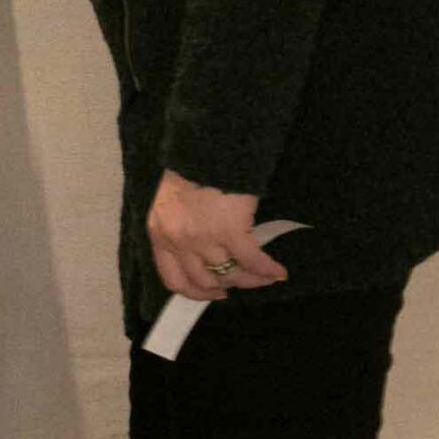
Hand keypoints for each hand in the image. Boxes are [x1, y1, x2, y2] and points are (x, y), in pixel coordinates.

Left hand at [148, 170, 289, 302]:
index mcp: (159, 232)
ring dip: (251, 279)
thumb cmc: (191, 168)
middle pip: (204, 281)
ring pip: (229, 274)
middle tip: (242, 282)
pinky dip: (267, 270)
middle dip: (226, 286)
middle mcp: (178, 241)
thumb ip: (178, 227)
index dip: (195, 292)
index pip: (173, 279)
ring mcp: (203, 239)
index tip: (212, 292)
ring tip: (265, 278)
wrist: (207, 145)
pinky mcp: (230, 231)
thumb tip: (201, 251)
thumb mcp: (171, 201)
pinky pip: (251, 260)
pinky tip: (278, 272)